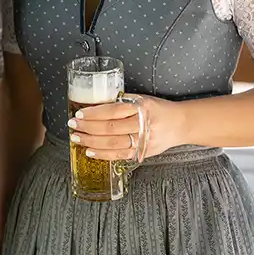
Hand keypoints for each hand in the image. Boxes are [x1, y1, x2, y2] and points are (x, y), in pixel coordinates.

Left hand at [67, 94, 185, 161]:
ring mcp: (143, 141)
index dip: (94, 113)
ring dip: (92, 142)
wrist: (180, 124)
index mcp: (141, 107)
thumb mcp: (141, 98)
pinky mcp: (143, 153)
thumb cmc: (158, 108)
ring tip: (77, 139)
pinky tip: (91, 152)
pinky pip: (120, 156)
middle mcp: (142, 124)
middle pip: (110, 128)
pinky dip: (104, 155)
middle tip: (73, 126)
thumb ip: (122, 102)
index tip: (79, 113)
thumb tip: (96, 104)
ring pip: (113, 144)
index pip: (112, 111)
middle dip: (88, 128)